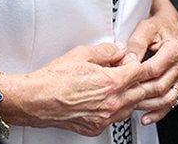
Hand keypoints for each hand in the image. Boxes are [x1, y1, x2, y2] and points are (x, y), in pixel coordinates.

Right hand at [5, 43, 172, 135]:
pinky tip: (110, 99)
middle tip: (136, 72)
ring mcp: (104, 118)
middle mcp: (111, 103)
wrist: (36, 100)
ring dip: (131, 96)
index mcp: (111, 83)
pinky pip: (116, 118)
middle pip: (141, 92)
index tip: (140, 59)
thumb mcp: (83, 54)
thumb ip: (107, 51)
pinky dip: (117, 108)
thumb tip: (118, 50)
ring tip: (122, 85)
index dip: (141, 63)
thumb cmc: (55, 78)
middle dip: (141, 81)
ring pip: (131, 107)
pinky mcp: (96, 127)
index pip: (140, 72)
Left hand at [122, 0, 177, 124]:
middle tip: (122, 97)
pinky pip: (171, 101)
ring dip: (148, 105)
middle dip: (140, 93)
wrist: (168, 21)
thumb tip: (128, 61)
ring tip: (131, 107)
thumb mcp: (145, 28)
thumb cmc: (157, 23)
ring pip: (166, 97)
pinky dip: (159, 112)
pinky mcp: (177, 82)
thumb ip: (136, 44)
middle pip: (159, 86)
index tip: (121, 79)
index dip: (136, 76)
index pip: (154, 69)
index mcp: (175, 49)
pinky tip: (146, 118)